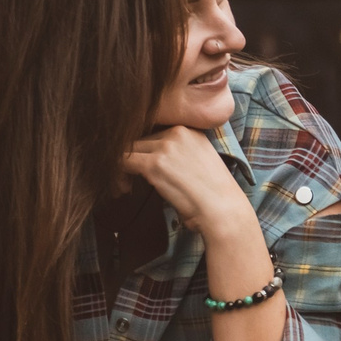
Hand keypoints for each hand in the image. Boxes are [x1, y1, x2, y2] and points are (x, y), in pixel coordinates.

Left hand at [123, 126, 256, 239]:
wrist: (223, 210)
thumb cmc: (214, 197)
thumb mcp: (201, 163)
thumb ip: (179, 155)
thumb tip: (151, 161)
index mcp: (190, 130)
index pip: (155, 135)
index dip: (145, 153)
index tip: (142, 171)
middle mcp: (177, 131)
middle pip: (140, 140)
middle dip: (133, 161)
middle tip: (129, 182)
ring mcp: (165, 146)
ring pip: (127, 149)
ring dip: (122, 168)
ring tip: (124, 187)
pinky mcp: (154, 164)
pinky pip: (121, 162)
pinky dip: (116, 175)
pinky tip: (122, 189)